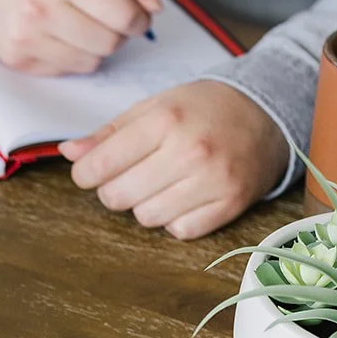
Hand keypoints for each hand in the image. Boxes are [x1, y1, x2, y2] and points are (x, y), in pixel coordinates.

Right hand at [0, 0, 160, 74]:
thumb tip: (154, 9)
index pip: (122, 14)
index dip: (139, 18)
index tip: (138, 15)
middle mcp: (41, 11)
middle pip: (109, 43)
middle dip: (118, 34)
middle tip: (109, 20)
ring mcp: (27, 40)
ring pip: (92, 61)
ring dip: (97, 47)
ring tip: (82, 26)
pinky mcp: (20, 62)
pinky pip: (69, 70)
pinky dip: (74, 56)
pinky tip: (61, 37)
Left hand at [59, 81, 290, 239]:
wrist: (266, 114)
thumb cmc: (202, 109)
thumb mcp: (154, 107)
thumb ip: (109, 132)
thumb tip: (69, 153)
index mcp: (164, 119)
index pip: (99, 166)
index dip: (86, 174)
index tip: (90, 172)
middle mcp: (190, 151)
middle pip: (118, 197)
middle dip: (114, 190)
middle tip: (130, 176)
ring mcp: (213, 180)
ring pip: (147, 218)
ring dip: (145, 205)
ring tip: (161, 184)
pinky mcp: (230, 204)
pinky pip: (180, 230)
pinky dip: (175, 220)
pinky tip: (184, 196)